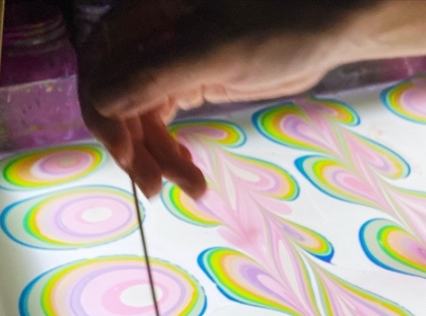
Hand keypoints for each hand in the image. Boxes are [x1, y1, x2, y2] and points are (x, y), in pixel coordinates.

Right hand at [78, 0, 376, 197]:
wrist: (327, 30)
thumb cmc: (277, 26)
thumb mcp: (215, 52)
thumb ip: (156, 75)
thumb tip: (103, 104)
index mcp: (143, 16)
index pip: (99, 67)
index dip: (104, 113)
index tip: (126, 152)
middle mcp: (146, 38)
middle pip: (116, 101)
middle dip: (135, 147)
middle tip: (155, 187)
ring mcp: (167, 62)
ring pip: (141, 120)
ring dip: (158, 158)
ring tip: (191, 187)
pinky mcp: (189, 82)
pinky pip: (163, 123)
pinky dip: (171, 151)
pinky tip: (188, 172)